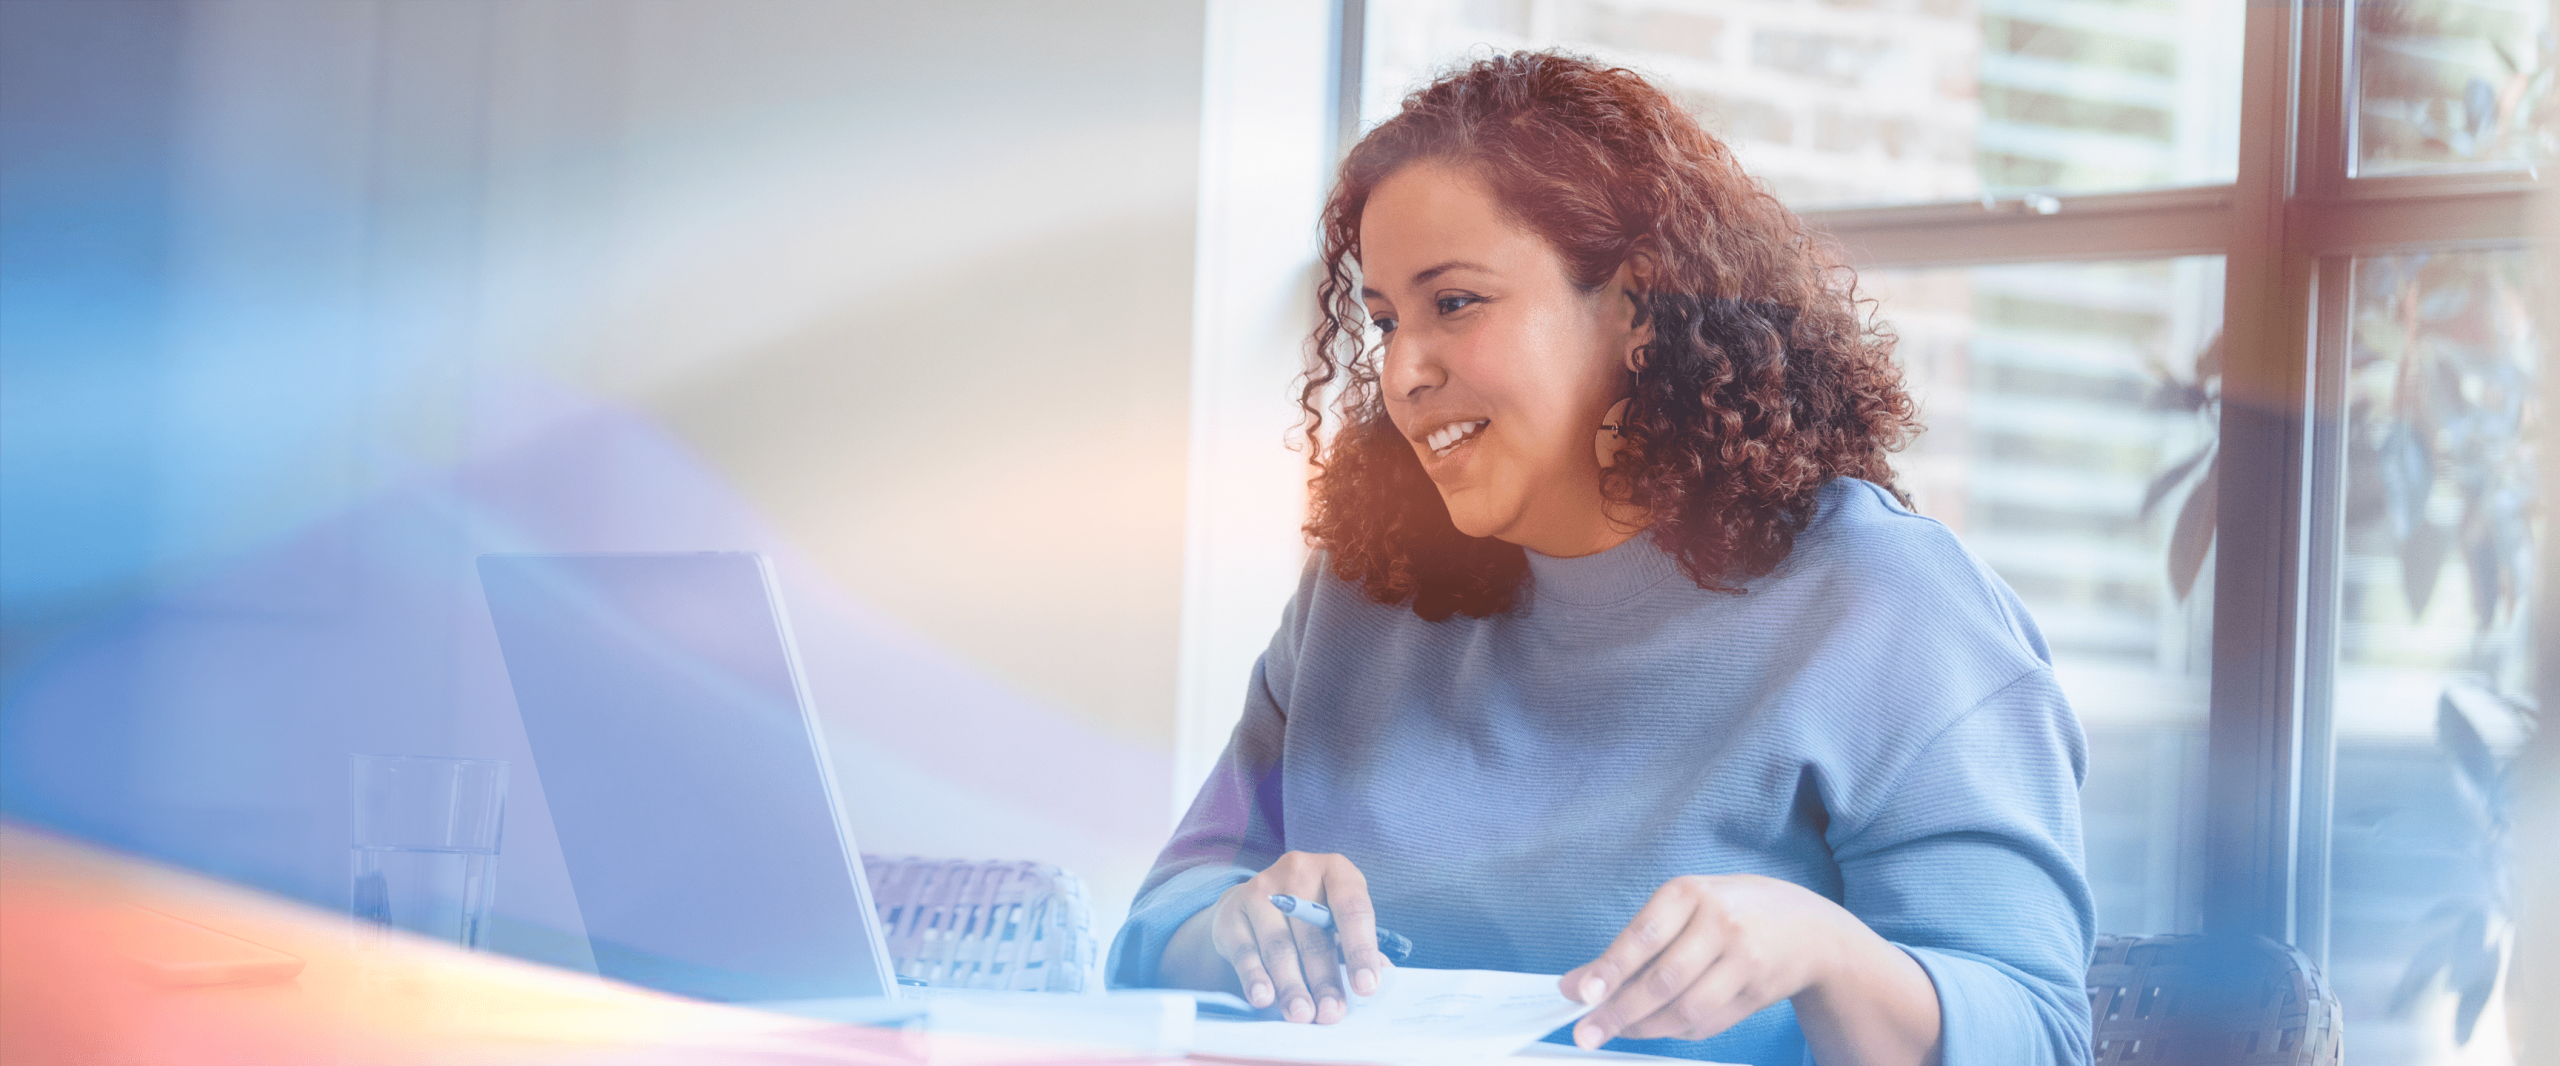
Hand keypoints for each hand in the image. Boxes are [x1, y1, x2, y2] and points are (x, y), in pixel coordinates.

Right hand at [1172, 852, 1394, 1023]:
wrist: (1254, 901)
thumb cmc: (1311, 915)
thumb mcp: (1338, 919)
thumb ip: (1357, 946)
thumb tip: (1382, 977)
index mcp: (1335, 870)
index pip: (1352, 909)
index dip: (1361, 950)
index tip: (1367, 986)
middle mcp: (1297, 871)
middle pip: (1313, 933)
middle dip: (1324, 979)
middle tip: (1332, 1013)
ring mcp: (1260, 890)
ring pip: (1279, 946)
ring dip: (1292, 985)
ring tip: (1302, 1014)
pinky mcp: (1232, 913)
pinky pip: (1245, 951)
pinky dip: (1255, 977)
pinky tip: (1264, 998)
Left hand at [1559, 874, 1851, 1046]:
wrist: (1811, 928)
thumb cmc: (1733, 911)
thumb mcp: (1685, 907)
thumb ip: (1633, 943)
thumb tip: (1577, 983)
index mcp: (1692, 893)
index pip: (1643, 936)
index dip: (1610, 968)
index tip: (1580, 993)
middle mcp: (1721, 923)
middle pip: (1663, 980)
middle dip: (1619, 1011)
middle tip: (1587, 1031)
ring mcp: (1744, 960)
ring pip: (1685, 1008)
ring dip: (1645, 1027)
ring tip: (1617, 1030)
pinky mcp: (1757, 992)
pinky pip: (1707, 1022)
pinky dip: (1674, 1030)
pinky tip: (1655, 1027)